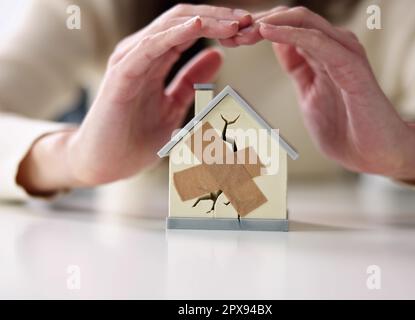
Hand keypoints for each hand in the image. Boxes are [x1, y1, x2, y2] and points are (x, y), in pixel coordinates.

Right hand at [17, 5, 251, 193]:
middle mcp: (142, 52)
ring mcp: (130, 60)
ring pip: (170, 26)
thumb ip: (191, 80)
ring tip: (234, 22)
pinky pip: (150, 46)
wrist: (105, 164)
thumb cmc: (135, 137)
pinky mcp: (122, 74)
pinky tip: (198, 27)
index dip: (221, 26)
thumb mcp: (174, 105)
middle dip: (219, 18)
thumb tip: (217, 55)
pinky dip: (174, 34)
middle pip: (184, 20)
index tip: (250, 30)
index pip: (191, 29)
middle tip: (249, 21)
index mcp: (155, 59)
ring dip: (205, 21)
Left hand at [235, 7, 414, 184]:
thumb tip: (279, 47)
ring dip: (269, 23)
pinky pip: (318, 42)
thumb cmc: (346, 129)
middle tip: (229, 32)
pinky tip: (268, 32)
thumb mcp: (310, 94)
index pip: (285, 27)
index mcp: (322, 53)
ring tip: (242, 30)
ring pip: (303, 21)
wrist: (377, 153)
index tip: (229, 39)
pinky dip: (291, 34)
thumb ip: (298, 68)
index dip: (256, 29)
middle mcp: (333, 46)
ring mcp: (344, 53)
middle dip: (257, 22)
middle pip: (291, 18)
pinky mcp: (352, 66)